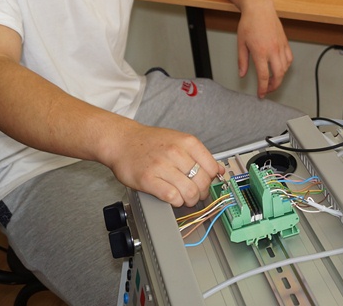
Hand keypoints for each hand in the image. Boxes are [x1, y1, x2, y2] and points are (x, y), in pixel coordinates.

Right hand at [103, 122, 224, 207]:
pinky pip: (172, 197)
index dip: (212, 181)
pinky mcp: (148, 180)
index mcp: (187, 142)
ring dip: (190, 200)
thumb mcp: (179, 140)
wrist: (122, 141)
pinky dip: (176, 202)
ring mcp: (162, 166)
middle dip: (202, 193)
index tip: (208, 185)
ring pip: (189, 192)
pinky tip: (173, 198)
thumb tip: (220, 170)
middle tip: (196, 195)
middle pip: (202, 182)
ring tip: (185, 198)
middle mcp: (176, 152)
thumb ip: (200, 155)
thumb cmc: (150, 142)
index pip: (212, 168)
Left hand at [236, 0, 292, 96]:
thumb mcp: (241, 43)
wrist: (259, 8)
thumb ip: (242, 61)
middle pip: (278, 75)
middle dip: (273, 86)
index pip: (263, 76)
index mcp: (260, 52)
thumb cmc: (248, 23)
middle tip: (267, 90)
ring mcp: (280, 46)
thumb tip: (242, 74)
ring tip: (272, 80)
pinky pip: (289, 58)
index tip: (261, 94)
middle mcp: (272, 50)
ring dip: (280, 77)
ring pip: (285, 68)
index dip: (262, 88)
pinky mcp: (285, 42)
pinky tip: (280, 68)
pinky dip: (286, 66)